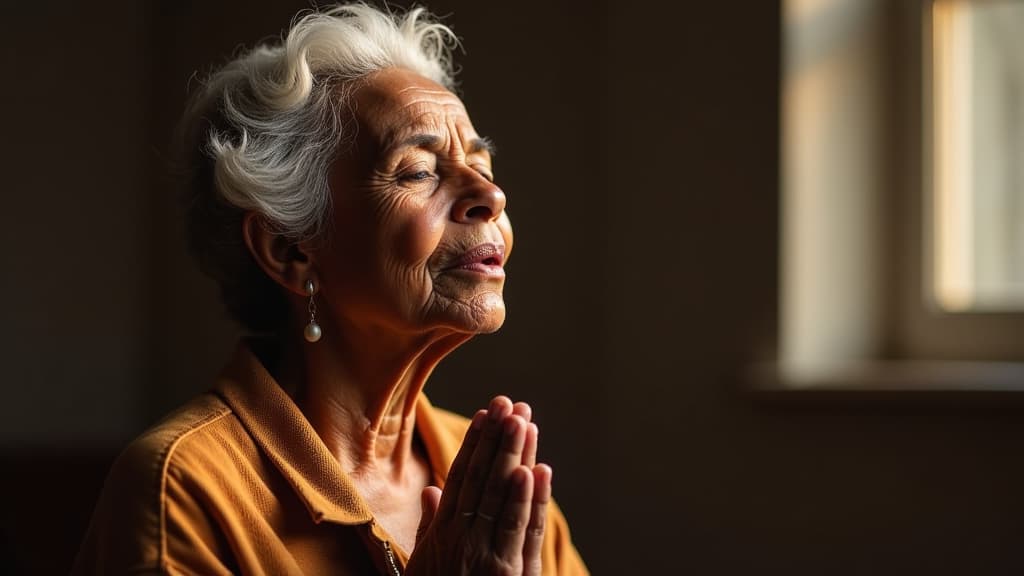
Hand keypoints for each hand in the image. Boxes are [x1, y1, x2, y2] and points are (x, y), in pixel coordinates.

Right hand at [405, 396, 550, 575]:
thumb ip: (432, 525)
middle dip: (498, 439)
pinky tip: (537, 470)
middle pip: (483, 479)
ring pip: (503, 497)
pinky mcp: (508, 575)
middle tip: (510, 403)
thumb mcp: (424, 564)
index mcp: (443, 533)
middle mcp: (462, 539)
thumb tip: (433, 490)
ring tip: (524, 422)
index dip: (474, 444)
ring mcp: (485, 556)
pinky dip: (531, 500)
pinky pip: (521, 531)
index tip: (486, 413)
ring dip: (515, 456)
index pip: (462, 478)